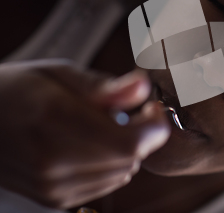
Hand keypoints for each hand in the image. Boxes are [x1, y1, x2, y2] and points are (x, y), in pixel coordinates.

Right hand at [0, 60, 169, 208]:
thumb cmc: (19, 90)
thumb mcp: (60, 74)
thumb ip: (103, 86)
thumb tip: (143, 86)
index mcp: (54, 120)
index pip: (130, 142)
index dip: (154, 126)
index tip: (152, 107)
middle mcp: (51, 161)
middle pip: (130, 159)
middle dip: (142, 134)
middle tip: (130, 112)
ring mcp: (51, 185)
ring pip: (122, 173)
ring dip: (126, 150)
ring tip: (103, 126)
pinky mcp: (53, 198)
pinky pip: (106, 184)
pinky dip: (111, 164)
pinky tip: (92, 144)